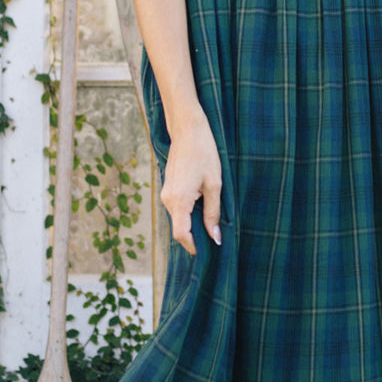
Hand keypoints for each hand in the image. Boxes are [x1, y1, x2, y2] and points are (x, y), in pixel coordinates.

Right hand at [159, 112, 222, 255]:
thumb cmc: (204, 154)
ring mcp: (165, 193)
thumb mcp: (214, 185)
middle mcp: (167, 199)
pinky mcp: (168, 188)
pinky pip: (177, 207)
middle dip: (195, 236)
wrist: (188, 130)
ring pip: (178, 218)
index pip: (181, 234)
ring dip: (193, 223)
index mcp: (179, 200)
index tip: (207, 251)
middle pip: (179, 228)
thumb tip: (215, 236)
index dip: (193, 246)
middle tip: (215, 238)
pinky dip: (189, 212)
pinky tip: (203, 206)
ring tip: (212, 222)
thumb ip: (213, 212)